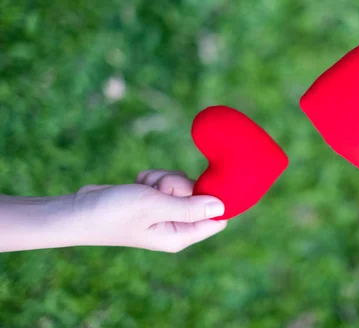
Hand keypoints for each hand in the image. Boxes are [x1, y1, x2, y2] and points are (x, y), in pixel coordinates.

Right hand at [0, 170, 226, 252]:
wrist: (80, 209)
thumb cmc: (115, 213)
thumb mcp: (155, 207)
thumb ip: (190, 207)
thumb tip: (222, 207)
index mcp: (181, 235)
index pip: (217, 218)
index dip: (214, 199)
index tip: (201, 186)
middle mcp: (176, 225)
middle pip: (200, 194)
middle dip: (179, 185)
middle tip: (158, 191)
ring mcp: (166, 211)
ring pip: (181, 182)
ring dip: (162, 179)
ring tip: (143, 189)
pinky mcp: (155, 199)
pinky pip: (165, 179)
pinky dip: (151, 178)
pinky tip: (136, 185)